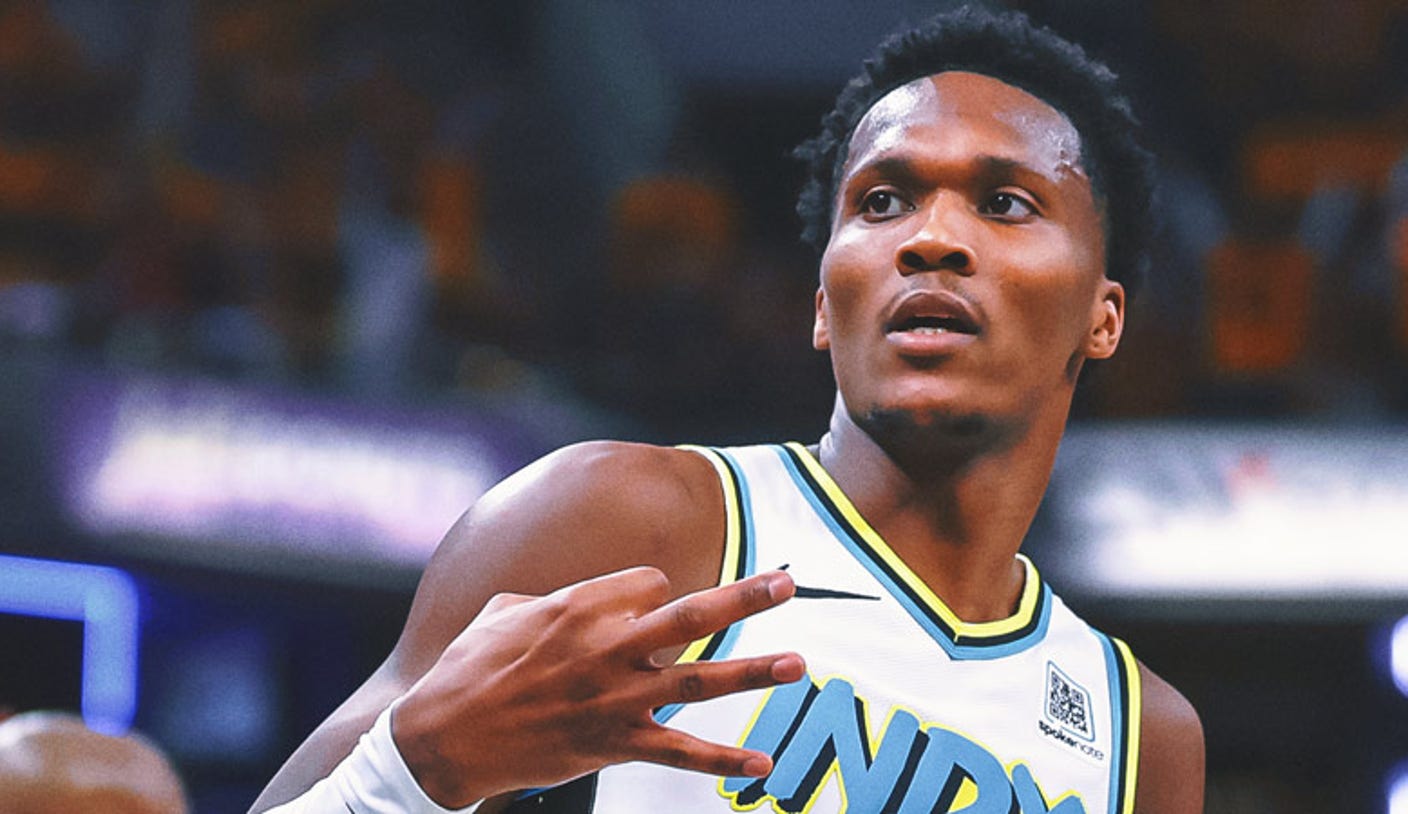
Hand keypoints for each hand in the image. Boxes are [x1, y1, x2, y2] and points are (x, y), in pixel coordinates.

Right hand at [390, 567, 803, 807]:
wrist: (442, 738)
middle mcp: (604, 647)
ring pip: (697, 681)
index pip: (650, 583)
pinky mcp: (613, 744)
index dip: (655, 594)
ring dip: (751, 671)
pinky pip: (679, 753)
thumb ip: (551, 599)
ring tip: (796, 662)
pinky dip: (722, 759)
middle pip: (689, 615)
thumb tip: (577, 600)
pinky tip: (761, 762)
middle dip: (743, 597)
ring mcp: (613, 698)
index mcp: (577, 606)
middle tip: (787, 582)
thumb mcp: (502, 611)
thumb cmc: (467, 669)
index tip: (646, 607)